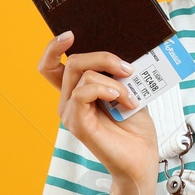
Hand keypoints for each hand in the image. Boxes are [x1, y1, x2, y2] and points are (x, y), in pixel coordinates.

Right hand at [38, 31, 158, 184]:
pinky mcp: (77, 123)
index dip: (54, 47)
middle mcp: (69, 100)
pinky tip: (120, 99)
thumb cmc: (135, 130)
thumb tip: (123, 51)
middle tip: (127, 68)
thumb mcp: (129, 92)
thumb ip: (119, 74)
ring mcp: (71, 112)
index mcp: (78, 91)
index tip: (70, 33)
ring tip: (129, 97)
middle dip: (103, 57)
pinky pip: (83, 92)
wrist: (142, 160)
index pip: (52, 65)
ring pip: (82, 73)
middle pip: (73, 61)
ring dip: (113, 79)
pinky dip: (105, 89)